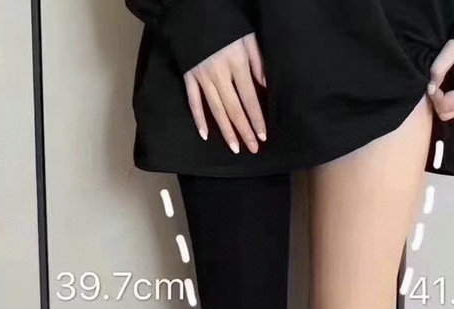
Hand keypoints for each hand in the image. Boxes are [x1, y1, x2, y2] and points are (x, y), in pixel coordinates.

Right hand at [184, 33, 266, 153]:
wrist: (193, 9)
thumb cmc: (225, 24)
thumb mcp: (247, 37)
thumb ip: (257, 62)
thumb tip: (265, 86)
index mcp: (236, 64)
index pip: (249, 98)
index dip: (256, 118)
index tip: (263, 136)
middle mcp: (219, 74)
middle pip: (234, 109)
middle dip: (244, 131)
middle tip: (252, 149)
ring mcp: (202, 76)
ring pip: (216, 110)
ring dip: (226, 131)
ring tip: (234, 148)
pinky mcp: (188, 76)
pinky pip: (193, 102)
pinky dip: (198, 119)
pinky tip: (205, 135)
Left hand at [427, 39, 453, 121]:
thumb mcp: (453, 49)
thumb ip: (439, 67)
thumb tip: (430, 88)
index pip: (446, 105)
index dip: (433, 96)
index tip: (430, 83)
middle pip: (447, 114)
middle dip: (436, 101)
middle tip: (434, 85)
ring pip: (450, 115)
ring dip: (441, 103)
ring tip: (440, 87)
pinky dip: (447, 105)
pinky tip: (447, 91)